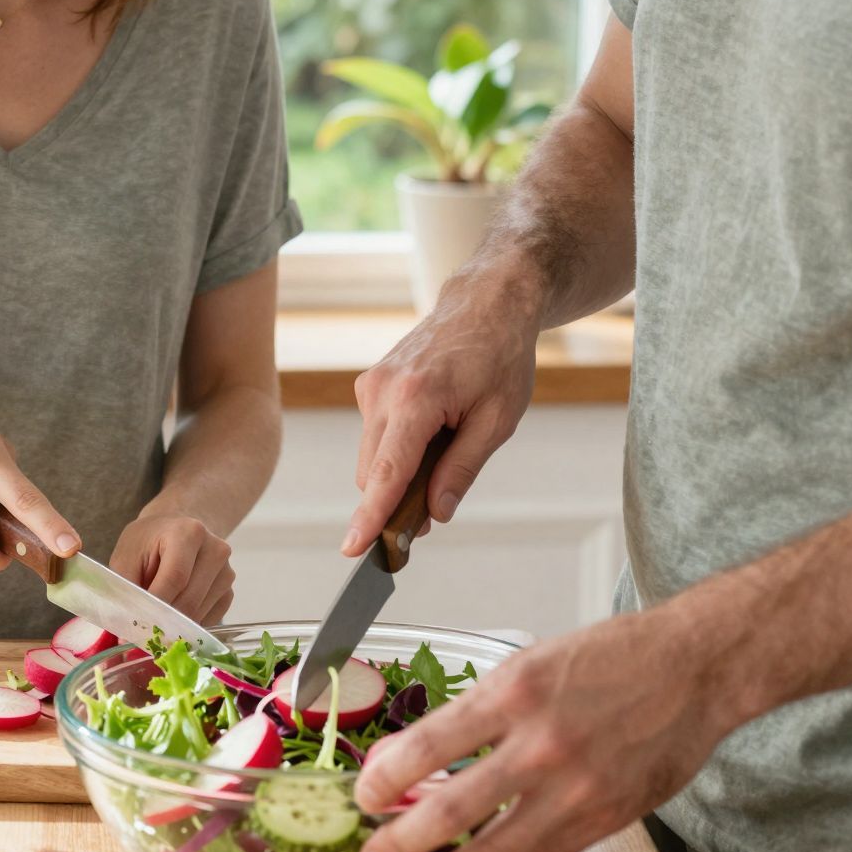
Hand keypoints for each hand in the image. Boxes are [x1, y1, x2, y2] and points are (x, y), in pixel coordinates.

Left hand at [110, 510, 234, 627]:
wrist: (173, 531)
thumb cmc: (147, 542)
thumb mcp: (126, 557)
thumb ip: (126, 589)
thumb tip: (127, 631)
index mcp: (188, 533)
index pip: (175, 578)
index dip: (156, 605)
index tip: (137, 623)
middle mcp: (215, 550)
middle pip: (190, 600)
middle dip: (164, 620)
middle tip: (142, 630)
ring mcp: (226, 572)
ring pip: (199, 614)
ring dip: (175, 624)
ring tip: (156, 614)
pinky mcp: (229, 591)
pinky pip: (208, 620)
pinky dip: (187, 625)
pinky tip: (173, 611)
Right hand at [342, 269, 540, 555]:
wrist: (485, 304)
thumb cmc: (499, 356)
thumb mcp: (497, 420)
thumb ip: (462, 469)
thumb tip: (435, 513)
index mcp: (416, 398)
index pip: (387, 472)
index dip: (371, 516)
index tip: (352, 548)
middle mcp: (383, 391)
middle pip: (375, 473)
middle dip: (396, 501)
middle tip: (432, 514)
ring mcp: (371, 386)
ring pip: (374, 459)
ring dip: (400, 474)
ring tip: (446, 450)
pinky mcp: (370, 385)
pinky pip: (376, 437)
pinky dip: (397, 450)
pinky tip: (432, 431)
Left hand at [353, 606, 748, 851]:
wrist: (695, 669)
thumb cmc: (611, 658)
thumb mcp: (531, 664)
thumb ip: (476, 713)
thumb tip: (413, 758)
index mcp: (515, 690)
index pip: (431, 744)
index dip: (387, 779)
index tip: (363, 797)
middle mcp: (542, 742)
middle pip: (454, 809)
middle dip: (402, 845)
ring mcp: (576, 787)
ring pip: (495, 851)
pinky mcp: (604, 818)